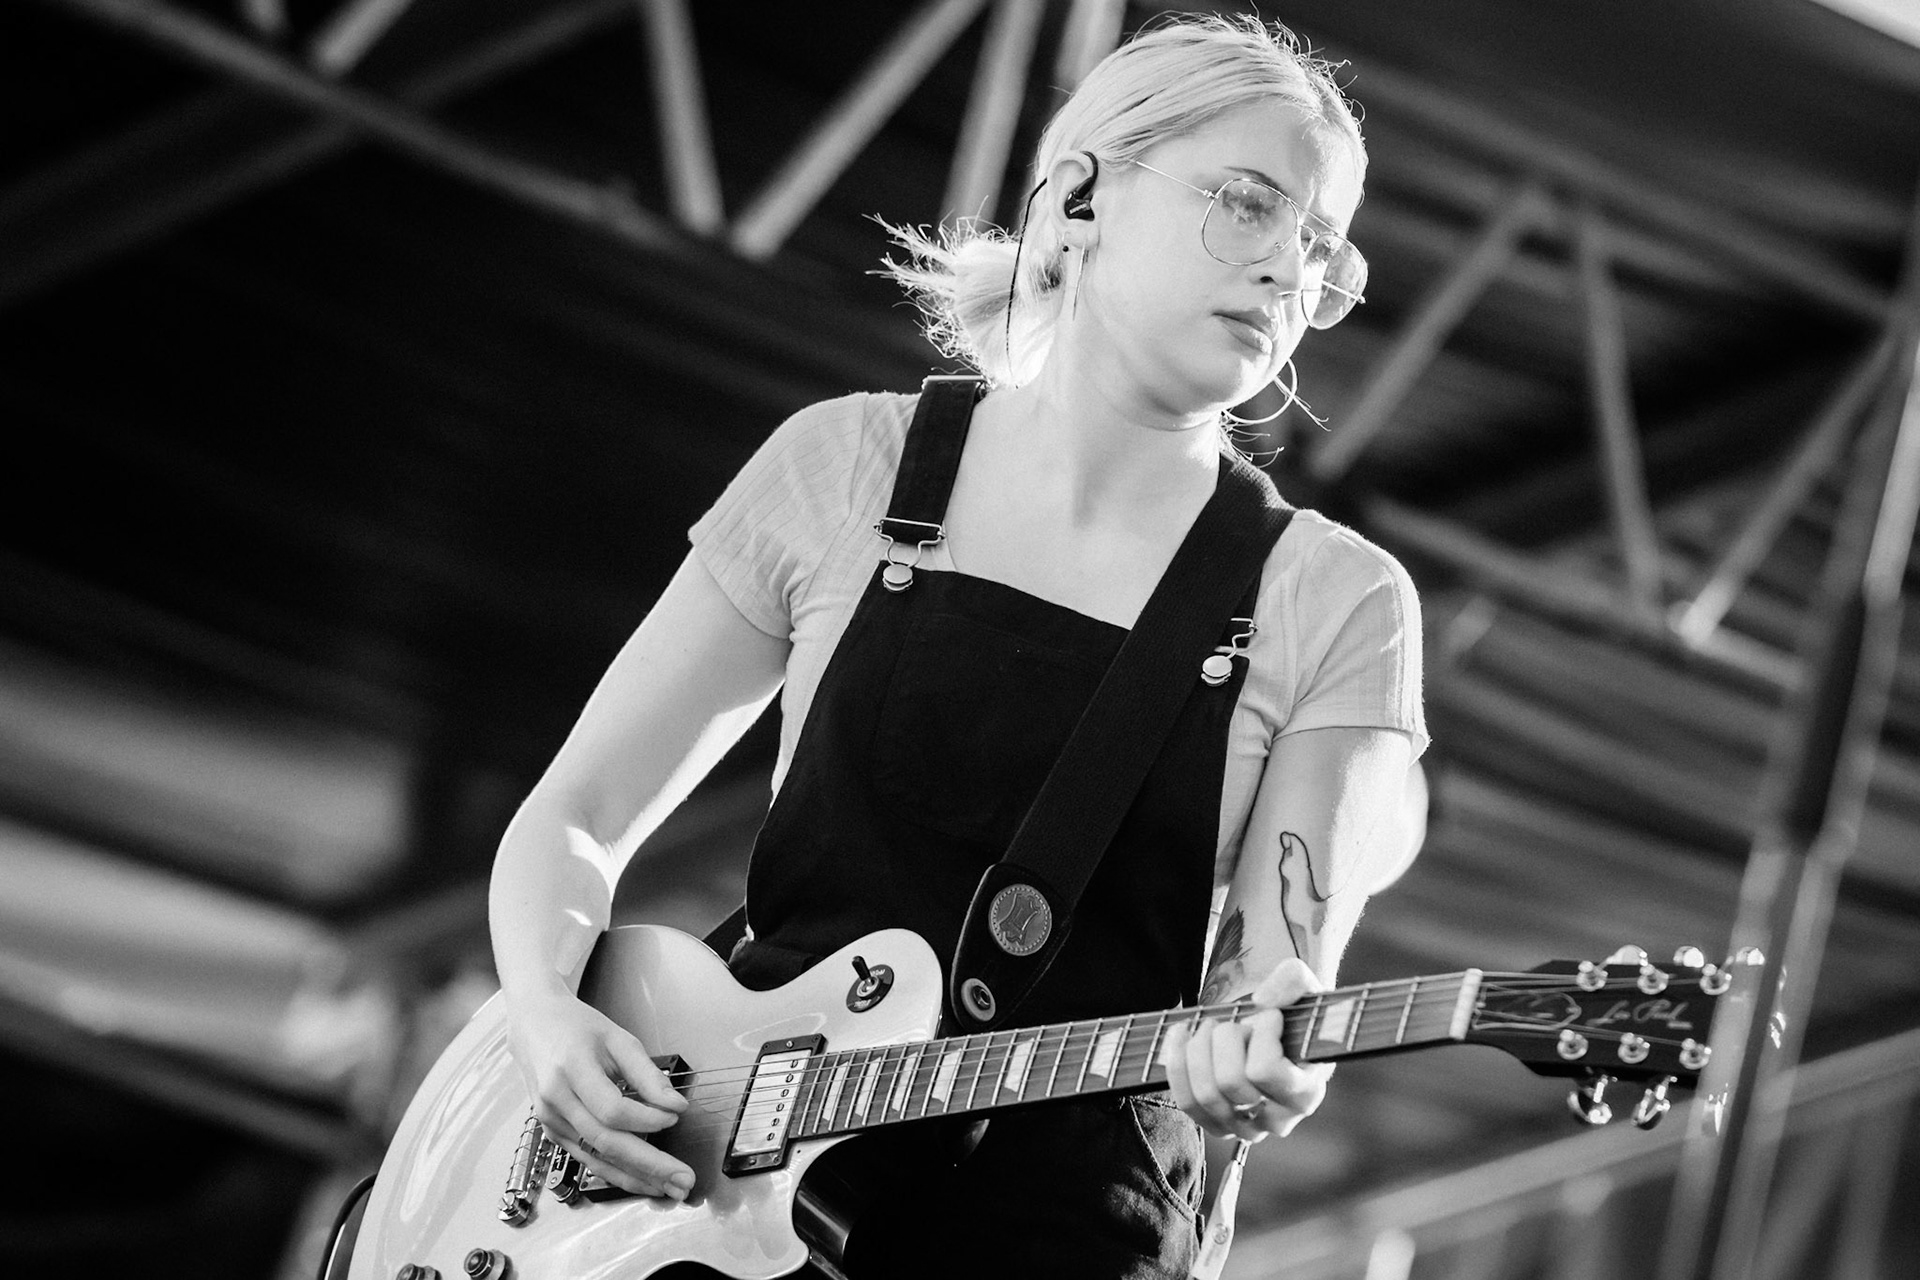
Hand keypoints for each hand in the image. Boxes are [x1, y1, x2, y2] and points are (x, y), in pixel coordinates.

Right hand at [502, 985, 693, 1197]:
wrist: (534, 1025)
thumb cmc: (578, 1028)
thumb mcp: (617, 1038)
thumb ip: (646, 1073)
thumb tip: (675, 1105)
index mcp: (571, 1070)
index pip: (611, 1109)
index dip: (646, 1118)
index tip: (675, 1117)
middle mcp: (556, 1101)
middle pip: (605, 1142)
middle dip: (649, 1165)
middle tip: (683, 1179)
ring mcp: (551, 1121)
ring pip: (596, 1158)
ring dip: (635, 1179)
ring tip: (669, 1189)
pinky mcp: (553, 1133)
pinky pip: (587, 1159)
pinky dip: (617, 1172)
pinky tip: (642, 1180)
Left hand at [1162, 958, 1332, 1141]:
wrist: (1270, 1033)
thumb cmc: (1289, 1013)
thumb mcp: (1300, 987)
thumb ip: (1292, 980)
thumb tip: (1262, 1001)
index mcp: (1306, 1092)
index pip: (1265, 1070)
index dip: (1259, 1034)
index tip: (1269, 1015)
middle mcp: (1278, 1119)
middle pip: (1229, 1081)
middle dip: (1225, 1037)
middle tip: (1235, 1020)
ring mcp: (1246, 1128)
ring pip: (1203, 1093)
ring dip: (1199, 1048)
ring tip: (1211, 1026)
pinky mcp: (1217, 1125)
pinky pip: (1186, 1101)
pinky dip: (1177, 1063)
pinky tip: (1182, 1033)